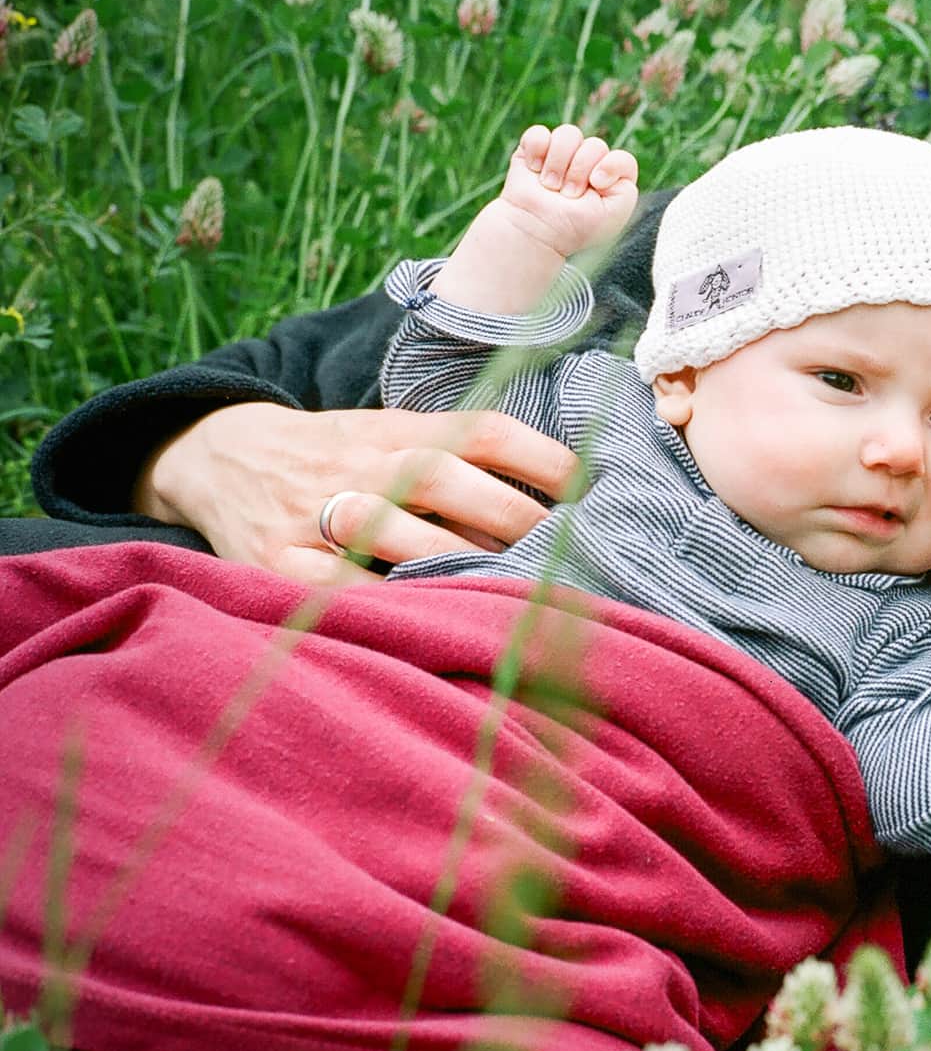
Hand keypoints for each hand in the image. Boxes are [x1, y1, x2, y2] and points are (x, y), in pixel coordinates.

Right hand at [135, 402, 582, 585]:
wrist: (219, 456)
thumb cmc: (339, 456)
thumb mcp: (394, 431)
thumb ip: (464, 453)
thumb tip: (568, 489)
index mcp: (398, 428)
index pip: (482, 431)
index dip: (542, 457)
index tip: (592, 490)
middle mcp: (361, 462)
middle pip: (447, 479)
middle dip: (514, 519)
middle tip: (567, 555)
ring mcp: (317, 511)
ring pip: (398, 532)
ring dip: (460, 565)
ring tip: (518, 596)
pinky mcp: (277, 561)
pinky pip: (341, 587)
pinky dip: (389, 603)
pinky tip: (435, 622)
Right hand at [497, 123, 639, 258]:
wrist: (538, 231)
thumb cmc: (576, 227)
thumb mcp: (614, 213)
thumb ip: (627, 187)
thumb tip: (605, 163)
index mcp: (609, 177)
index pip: (622, 158)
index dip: (611, 167)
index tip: (596, 185)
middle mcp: (588, 162)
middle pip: (595, 145)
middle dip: (580, 172)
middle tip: (569, 195)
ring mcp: (562, 154)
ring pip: (569, 133)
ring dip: (558, 163)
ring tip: (551, 186)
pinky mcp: (535, 149)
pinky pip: (539, 133)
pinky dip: (536, 150)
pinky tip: (534, 169)